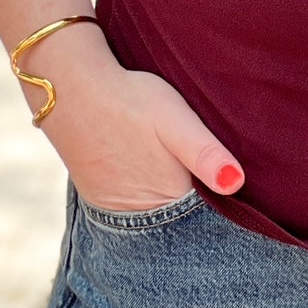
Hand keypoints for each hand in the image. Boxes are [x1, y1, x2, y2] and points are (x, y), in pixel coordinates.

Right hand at [28, 27, 244, 212]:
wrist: (70, 90)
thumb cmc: (129, 100)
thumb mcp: (176, 119)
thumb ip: (205, 153)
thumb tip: (236, 183)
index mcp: (168, 198)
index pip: (206, 216)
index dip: (222, 200)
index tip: (236, 187)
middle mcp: (139, 214)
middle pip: (180, 218)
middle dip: (198, 203)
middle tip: (207, 173)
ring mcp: (114, 209)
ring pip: (155, 213)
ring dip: (170, 201)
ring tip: (180, 173)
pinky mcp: (97, 195)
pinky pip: (130, 205)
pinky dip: (145, 195)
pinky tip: (150, 171)